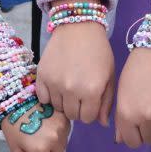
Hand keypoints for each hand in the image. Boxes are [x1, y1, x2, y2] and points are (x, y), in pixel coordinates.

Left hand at [2, 103, 69, 151]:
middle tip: (38, 144)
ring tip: (42, 132)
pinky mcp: (65, 118)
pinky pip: (66, 133)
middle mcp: (55, 140)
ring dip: (55, 144)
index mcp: (41, 149)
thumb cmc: (13, 128)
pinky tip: (47, 125)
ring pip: (64, 145)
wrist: (16, 101)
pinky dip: (58, 133)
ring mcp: (62, 128)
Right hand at [37, 4, 114, 124]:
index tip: (90, 102)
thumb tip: (102, 124)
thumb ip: (106, 102)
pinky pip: (43, 98)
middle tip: (79, 95)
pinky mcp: (42, 76)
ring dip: (63, 102)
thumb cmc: (98, 52)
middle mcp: (72, 90)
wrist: (79, 27)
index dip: (89, 112)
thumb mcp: (109, 76)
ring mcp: (55, 83)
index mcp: (92, 91)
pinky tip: (56, 86)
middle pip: (72, 115)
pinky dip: (49, 95)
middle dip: (77, 108)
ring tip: (68, 88)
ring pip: (57, 108)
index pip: (87, 119)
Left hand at [115, 48, 150, 147]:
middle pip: (149, 140)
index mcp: (127, 114)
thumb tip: (121, 141)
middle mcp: (145, 117)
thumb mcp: (122, 95)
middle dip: (150, 131)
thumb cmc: (136, 72)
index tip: (138, 126)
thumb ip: (121, 121)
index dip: (135, 135)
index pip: (132, 143)